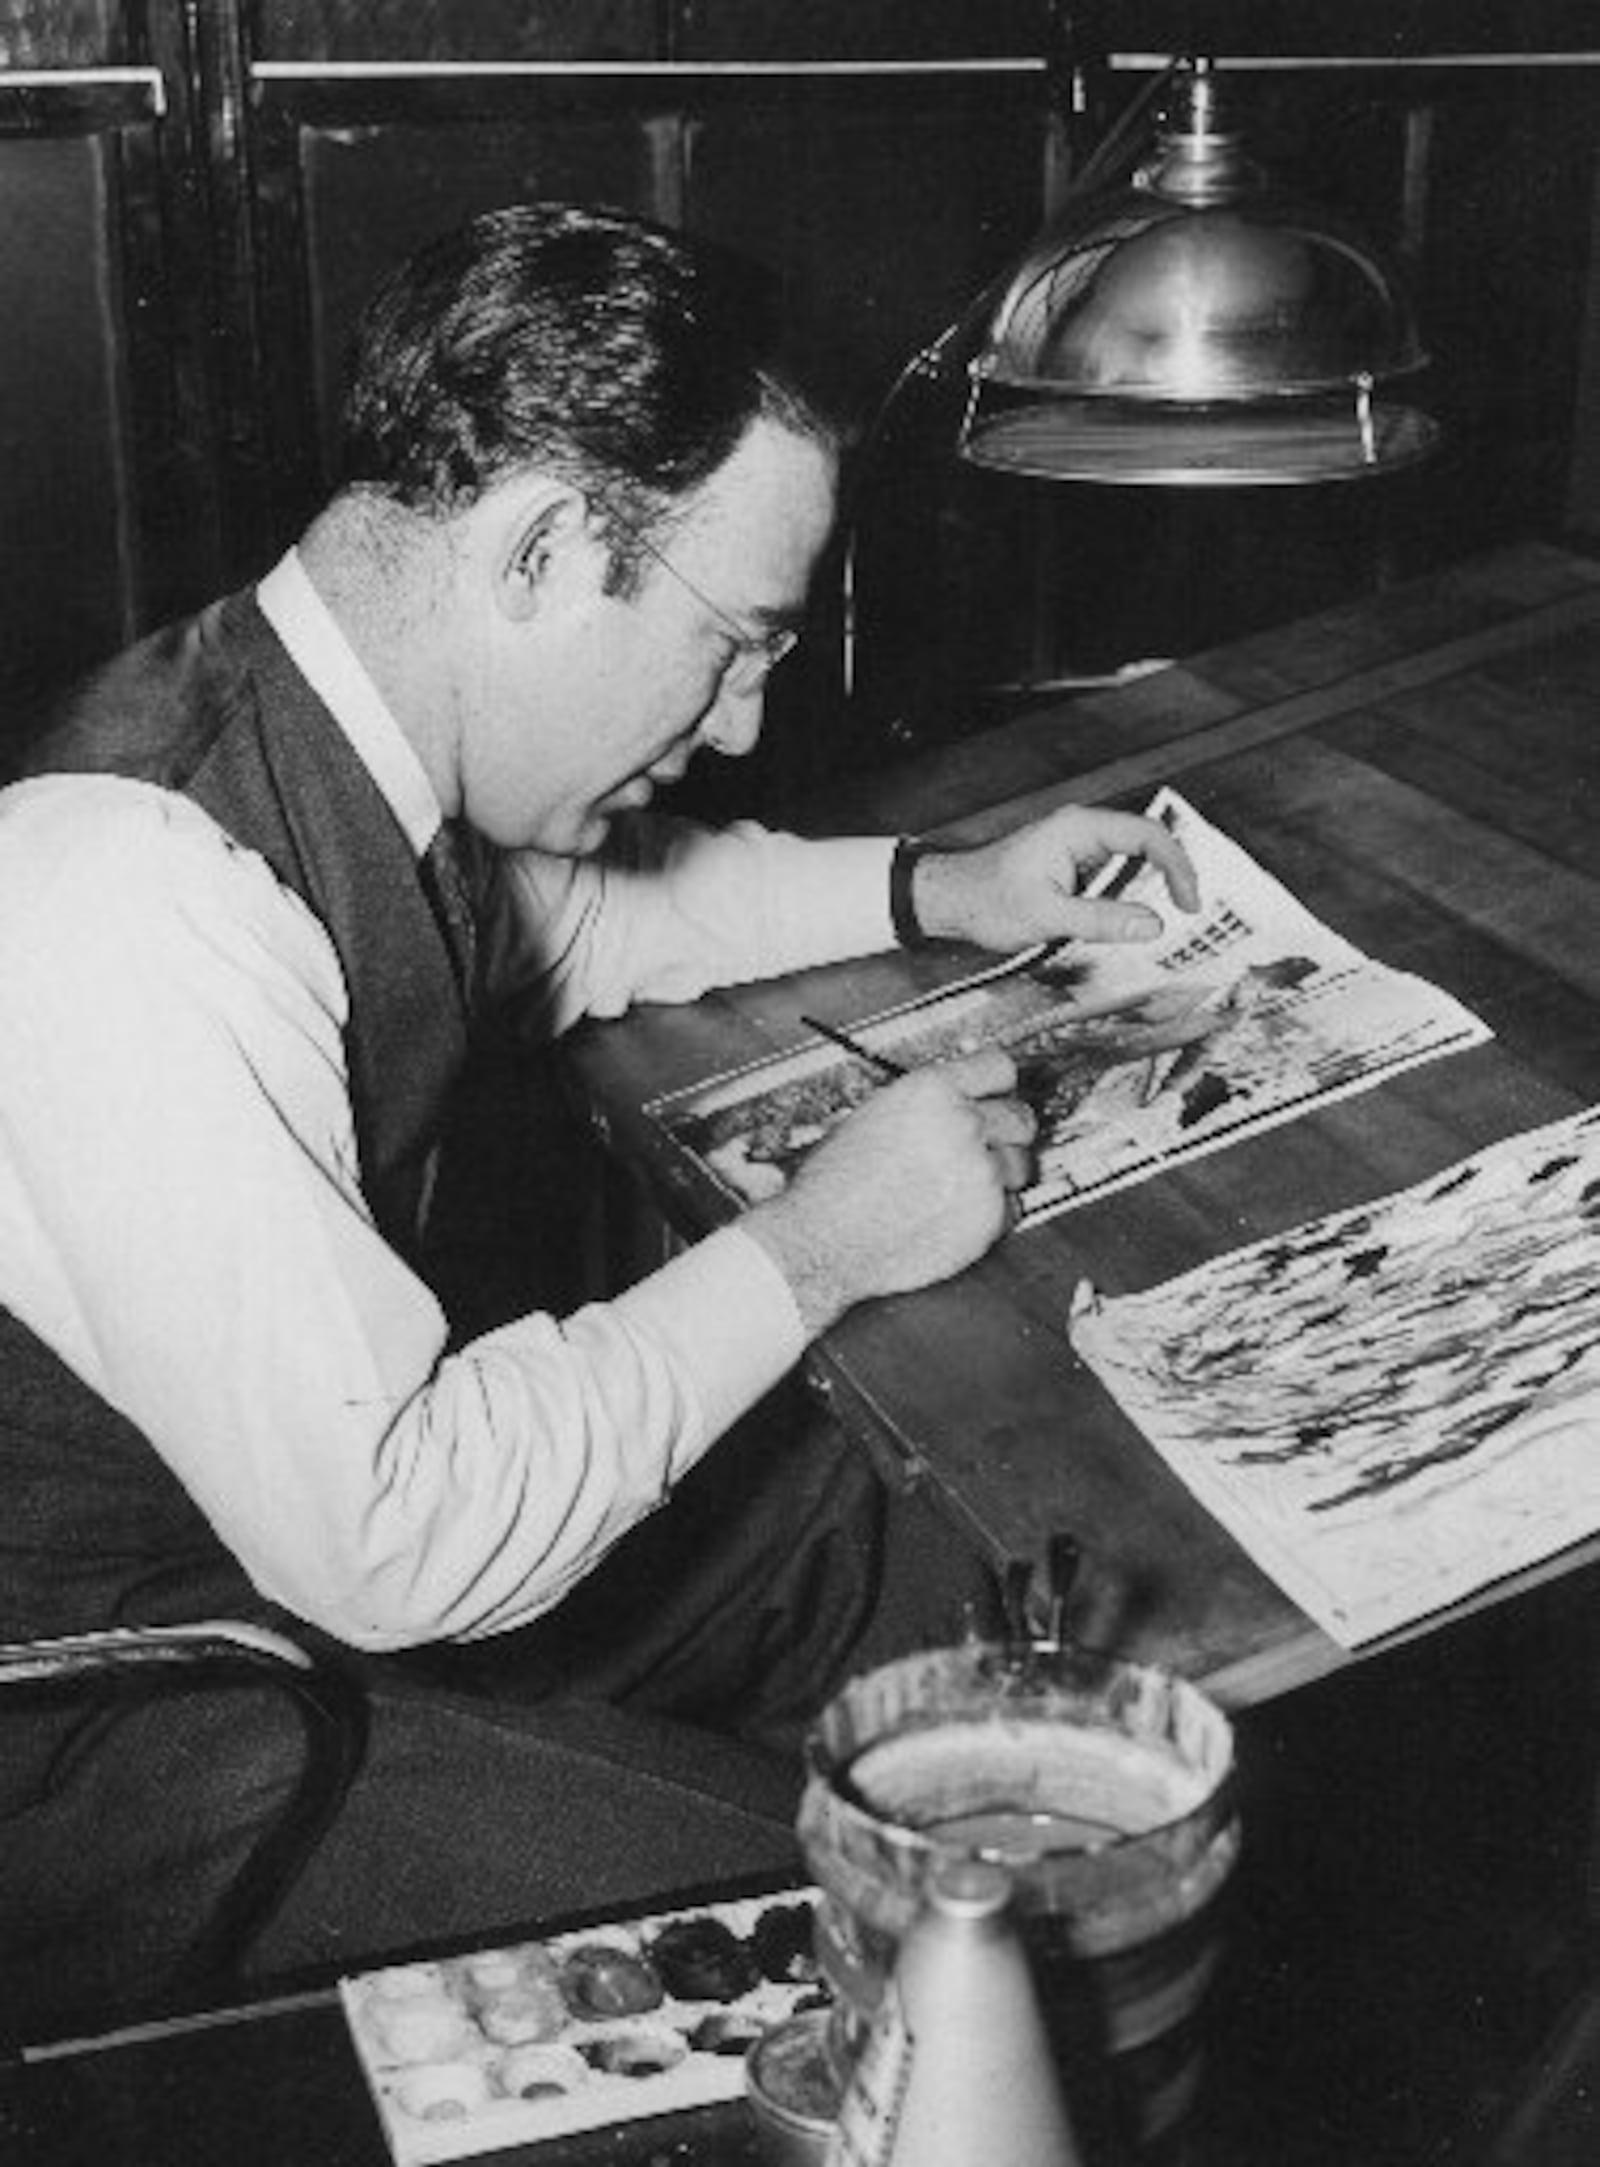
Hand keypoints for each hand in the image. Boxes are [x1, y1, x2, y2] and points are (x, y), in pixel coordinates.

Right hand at [743, 1048, 1034, 1336]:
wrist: (822, 1239)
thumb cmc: (833, 1184)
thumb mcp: (872, 1116)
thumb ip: (925, 1107)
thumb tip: (957, 1105)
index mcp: (932, 1090)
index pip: (999, 1068)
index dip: (999, 1086)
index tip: (997, 1097)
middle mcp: (962, 1124)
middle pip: (1021, 1117)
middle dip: (1006, 1133)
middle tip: (987, 1147)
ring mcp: (980, 1172)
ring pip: (1022, 1166)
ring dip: (1001, 1175)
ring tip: (964, 1187)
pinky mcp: (987, 1217)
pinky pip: (1011, 1209)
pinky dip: (991, 1214)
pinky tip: (956, 1215)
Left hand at [911, 804, 1199, 953]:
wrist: (948, 900)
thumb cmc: (984, 899)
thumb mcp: (1046, 915)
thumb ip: (1101, 920)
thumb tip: (1152, 925)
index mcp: (1077, 829)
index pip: (1146, 835)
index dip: (1177, 866)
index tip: (1188, 902)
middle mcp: (1081, 831)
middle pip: (1147, 843)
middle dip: (1173, 874)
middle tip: (1190, 910)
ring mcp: (1077, 848)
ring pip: (1132, 860)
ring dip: (1153, 887)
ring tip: (1172, 918)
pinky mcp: (1072, 867)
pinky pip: (1114, 875)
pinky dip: (1131, 896)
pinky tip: (1136, 921)